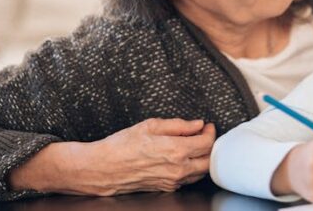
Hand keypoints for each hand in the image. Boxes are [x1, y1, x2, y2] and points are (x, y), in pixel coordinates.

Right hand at [9, 118, 215, 195]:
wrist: (102, 168)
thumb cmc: (121, 145)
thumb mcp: (149, 126)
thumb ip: (178, 125)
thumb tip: (197, 124)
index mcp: (175, 151)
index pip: (207, 143)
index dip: (210, 132)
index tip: (207, 126)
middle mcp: (177, 169)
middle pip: (209, 161)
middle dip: (210, 147)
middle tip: (204, 135)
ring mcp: (172, 181)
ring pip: (200, 172)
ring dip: (202, 159)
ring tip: (194, 145)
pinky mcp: (165, 187)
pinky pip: (186, 179)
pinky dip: (190, 168)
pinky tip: (182, 158)